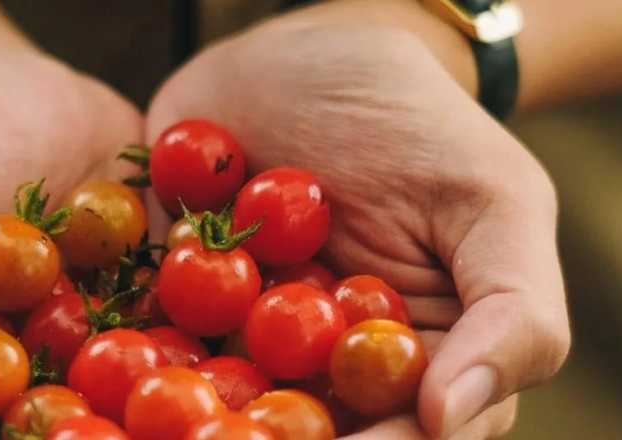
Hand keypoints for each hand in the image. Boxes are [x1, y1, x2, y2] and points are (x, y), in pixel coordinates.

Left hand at [146, 20, 569, 438]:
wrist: (309, 58)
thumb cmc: (418, 127)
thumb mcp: (493, 204)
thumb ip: (510, 313)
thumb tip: (454, 418)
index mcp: (407, 362)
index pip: (403, 432)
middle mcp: (323, 366)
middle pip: (305, 428)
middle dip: (266, 437)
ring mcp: (241, 336)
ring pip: (220, 402)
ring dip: (196, 418)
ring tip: (166, 428)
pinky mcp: (174, 295)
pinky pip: (145, 338)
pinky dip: (127, 357)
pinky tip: (112, 370)